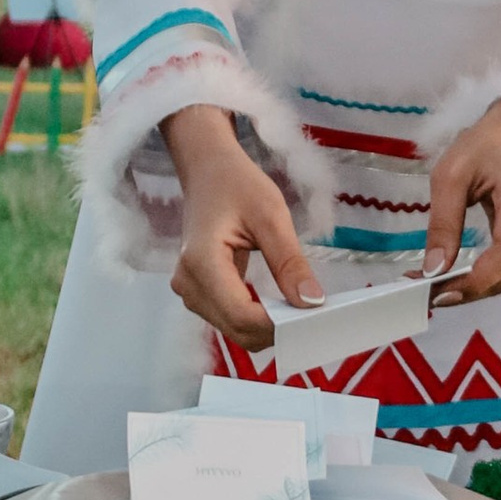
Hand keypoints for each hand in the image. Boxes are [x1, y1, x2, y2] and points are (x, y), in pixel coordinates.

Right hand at [163, 104, 318, 350]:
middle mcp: (188, 284)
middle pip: (236, 329)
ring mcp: (188, 291)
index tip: (313, 315)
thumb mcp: (272, 216)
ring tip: (297, 307)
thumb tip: (311, 302)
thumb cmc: (237, 184)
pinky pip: (228, 318)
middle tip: (312, 313)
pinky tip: (278, 304)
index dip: (278, 323)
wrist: (207, 170)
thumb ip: (290, 262)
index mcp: (201, 262)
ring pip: (233, 329)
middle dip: (275, 328)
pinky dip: (255, 318)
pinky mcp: (197, 292)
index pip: (241, 314)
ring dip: (266, 326)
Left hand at [426, 96, 500, 305]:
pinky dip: (482, 278)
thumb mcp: (451, 174)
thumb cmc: (484, 146)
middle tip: (426, 292)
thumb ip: (443, 222)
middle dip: (468, 291)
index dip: (477, 279)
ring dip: (473, 288)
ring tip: (435, 285)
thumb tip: (433, 269)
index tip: (438, 290)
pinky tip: (455, 275)